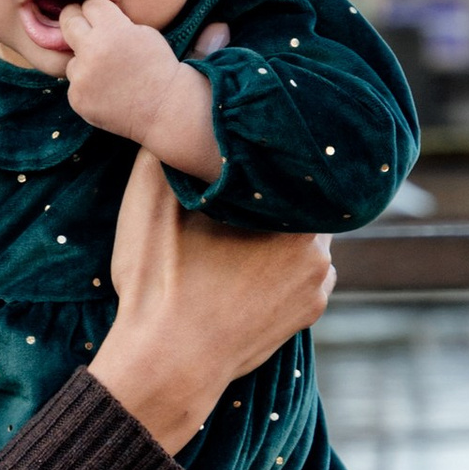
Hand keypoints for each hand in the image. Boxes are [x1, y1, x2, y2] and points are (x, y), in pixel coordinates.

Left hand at [53, 0, 217, 177]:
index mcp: (113, 29)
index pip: (90, 4)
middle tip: (88, 30)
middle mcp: (93, 49)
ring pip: (71, 56)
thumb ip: (147, 18)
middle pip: (68, 20)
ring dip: (83, 59)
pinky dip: (86, 85)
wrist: (167, 113)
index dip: (99, 11)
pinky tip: (108, 90)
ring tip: (109, 70)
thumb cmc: (166, 71)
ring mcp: (82, 76)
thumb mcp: (156, 37)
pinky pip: (74, 82)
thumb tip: (222, 26)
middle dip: (77, 22)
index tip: (105, 18)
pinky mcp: (77, 97)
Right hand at [85, 152, 331, 454]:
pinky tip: (241, 267)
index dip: (260, 154)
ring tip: (230, 231)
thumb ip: (168, 145)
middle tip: (228, 191)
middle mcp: (319, 249)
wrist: (166, 367)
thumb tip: (181, 102)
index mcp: (292, 214)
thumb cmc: (158, 282)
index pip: (289, 165)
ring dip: (275, 228)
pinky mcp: (307, 315)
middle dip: (268, 191)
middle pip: (298, 199)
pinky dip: (278, 265)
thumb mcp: (150, 201)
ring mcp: (317, 287)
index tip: (233, 152)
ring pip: (301, 235)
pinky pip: (300, 272)